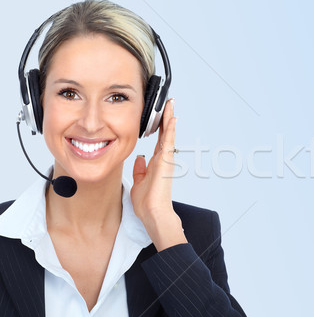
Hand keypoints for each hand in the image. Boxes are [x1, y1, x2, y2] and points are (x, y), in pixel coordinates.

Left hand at [131, 98, 186, 249]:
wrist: (153, 213)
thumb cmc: (147, 203)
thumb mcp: (138, 182)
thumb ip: (140, 170)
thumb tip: (139, 159)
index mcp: (156, 163)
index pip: (159, 141)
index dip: (160, 127)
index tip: (161, 116)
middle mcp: (163, 159)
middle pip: (165, 134)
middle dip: (166, 118)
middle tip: (169, 104)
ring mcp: (166, 159)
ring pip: (168, 134)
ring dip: (169, 119)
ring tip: (170, 105)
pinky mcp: (166, 161)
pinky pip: (168, 141)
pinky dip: (170, 129)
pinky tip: (171, 118)